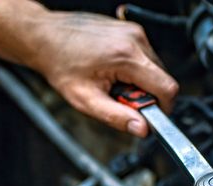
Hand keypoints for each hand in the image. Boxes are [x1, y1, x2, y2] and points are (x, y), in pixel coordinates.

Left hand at [26, 11, 177, 136]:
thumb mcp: (86, 100)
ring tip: (113, 81)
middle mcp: (134, 39)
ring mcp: (134, 32)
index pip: (167, 88)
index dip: (163, 108)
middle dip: (146, 95)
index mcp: (126, 57)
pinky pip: (145, 56)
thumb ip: (116, 117)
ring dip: (140, 81)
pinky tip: (113, 69)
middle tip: (120, 97)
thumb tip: (142, 129)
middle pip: (162, 78)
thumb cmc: (61, 65)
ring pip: (155, 68)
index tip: (148, 115)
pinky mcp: (130, 30)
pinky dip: (134, 68)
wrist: (45, 37)